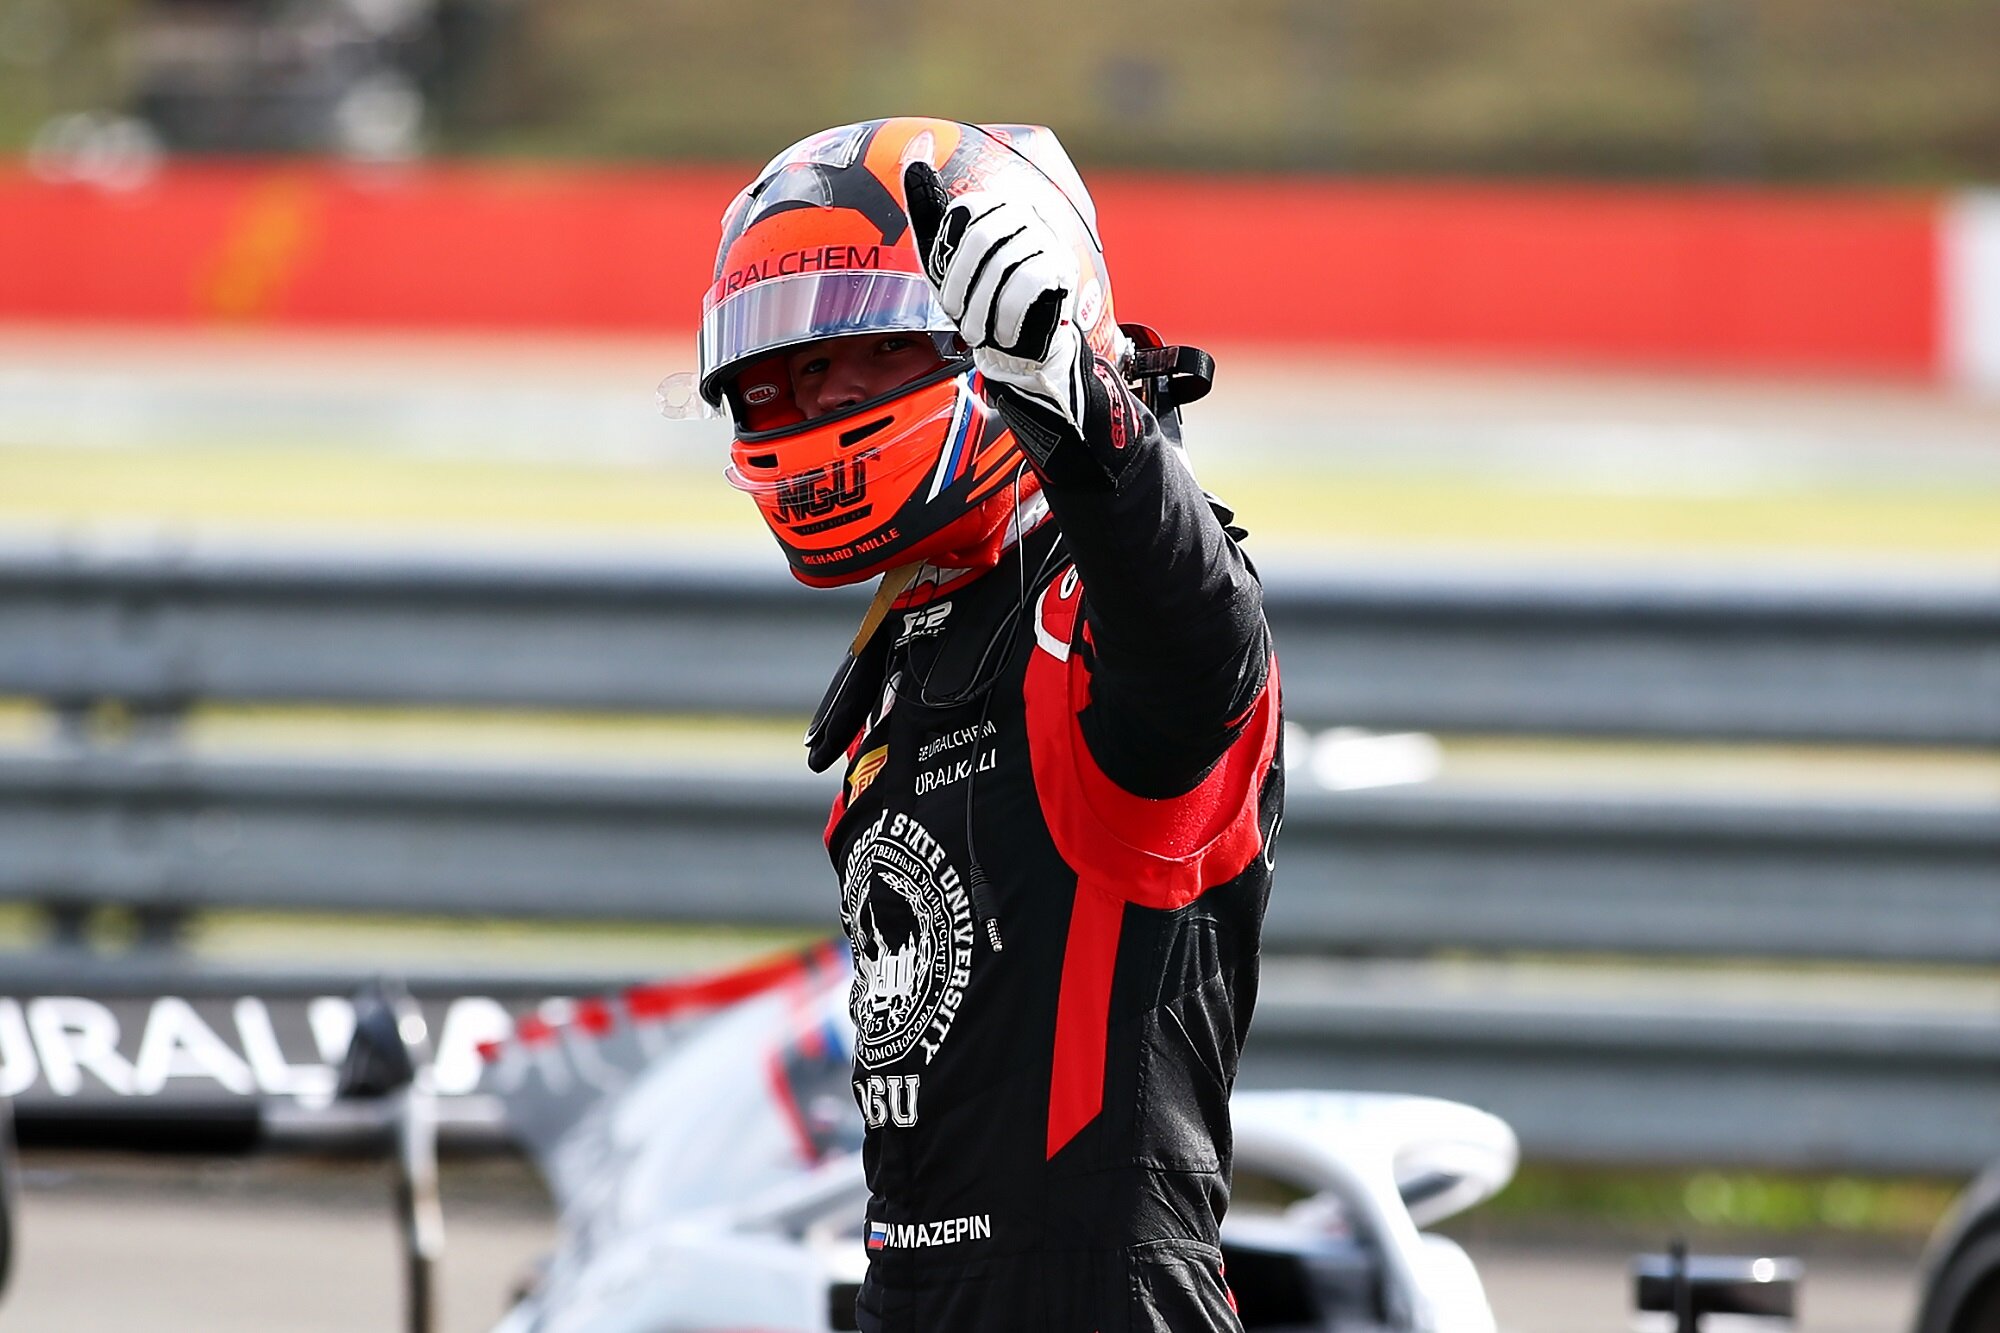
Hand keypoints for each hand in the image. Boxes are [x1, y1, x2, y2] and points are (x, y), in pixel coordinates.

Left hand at [904, 161, 1086, 430]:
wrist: (1017, 343)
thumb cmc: (977, 296)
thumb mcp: (942, 255)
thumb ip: (927, 206)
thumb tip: (915, 155)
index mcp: (994, 203)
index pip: (964, 212)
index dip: (949, 259)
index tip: (948, 292)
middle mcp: (1024, 210)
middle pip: (982, 236)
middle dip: (962, 285)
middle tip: (958, 317)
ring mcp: (1048, 236)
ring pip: (1004, 263)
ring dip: (982, 307)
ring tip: (978, 331)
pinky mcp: (1062, 265)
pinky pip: (1027, 283)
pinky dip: (1007, 314)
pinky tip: (1003, 331)